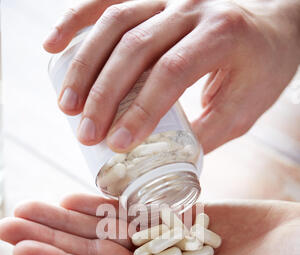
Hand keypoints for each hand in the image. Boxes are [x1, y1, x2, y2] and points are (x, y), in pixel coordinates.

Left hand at [1, 195, 299, 254]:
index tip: (22, 251)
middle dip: (51, 241)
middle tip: (8, 222)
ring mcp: (167, 246)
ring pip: (107, 232)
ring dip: (68, 220)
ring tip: (30, 206)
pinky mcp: (180, 220)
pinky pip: (134, 212)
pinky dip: (103, 204)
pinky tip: (74, 199)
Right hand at [44, 0, 299, 152]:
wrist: (273, 26)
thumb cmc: (261, 70)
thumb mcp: (244, 109)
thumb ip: (205, 134)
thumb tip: (162, 163)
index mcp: (222, 35)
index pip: (171, 72)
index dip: (140, 109)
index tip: (118, 144)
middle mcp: (193, 6)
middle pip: (135, 48)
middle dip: (104, 95)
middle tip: (86, 134)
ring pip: (115, 23)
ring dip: (84, 66)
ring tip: (66, 107)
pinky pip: (108, 0)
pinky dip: (76, 21)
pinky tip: (54, 45)